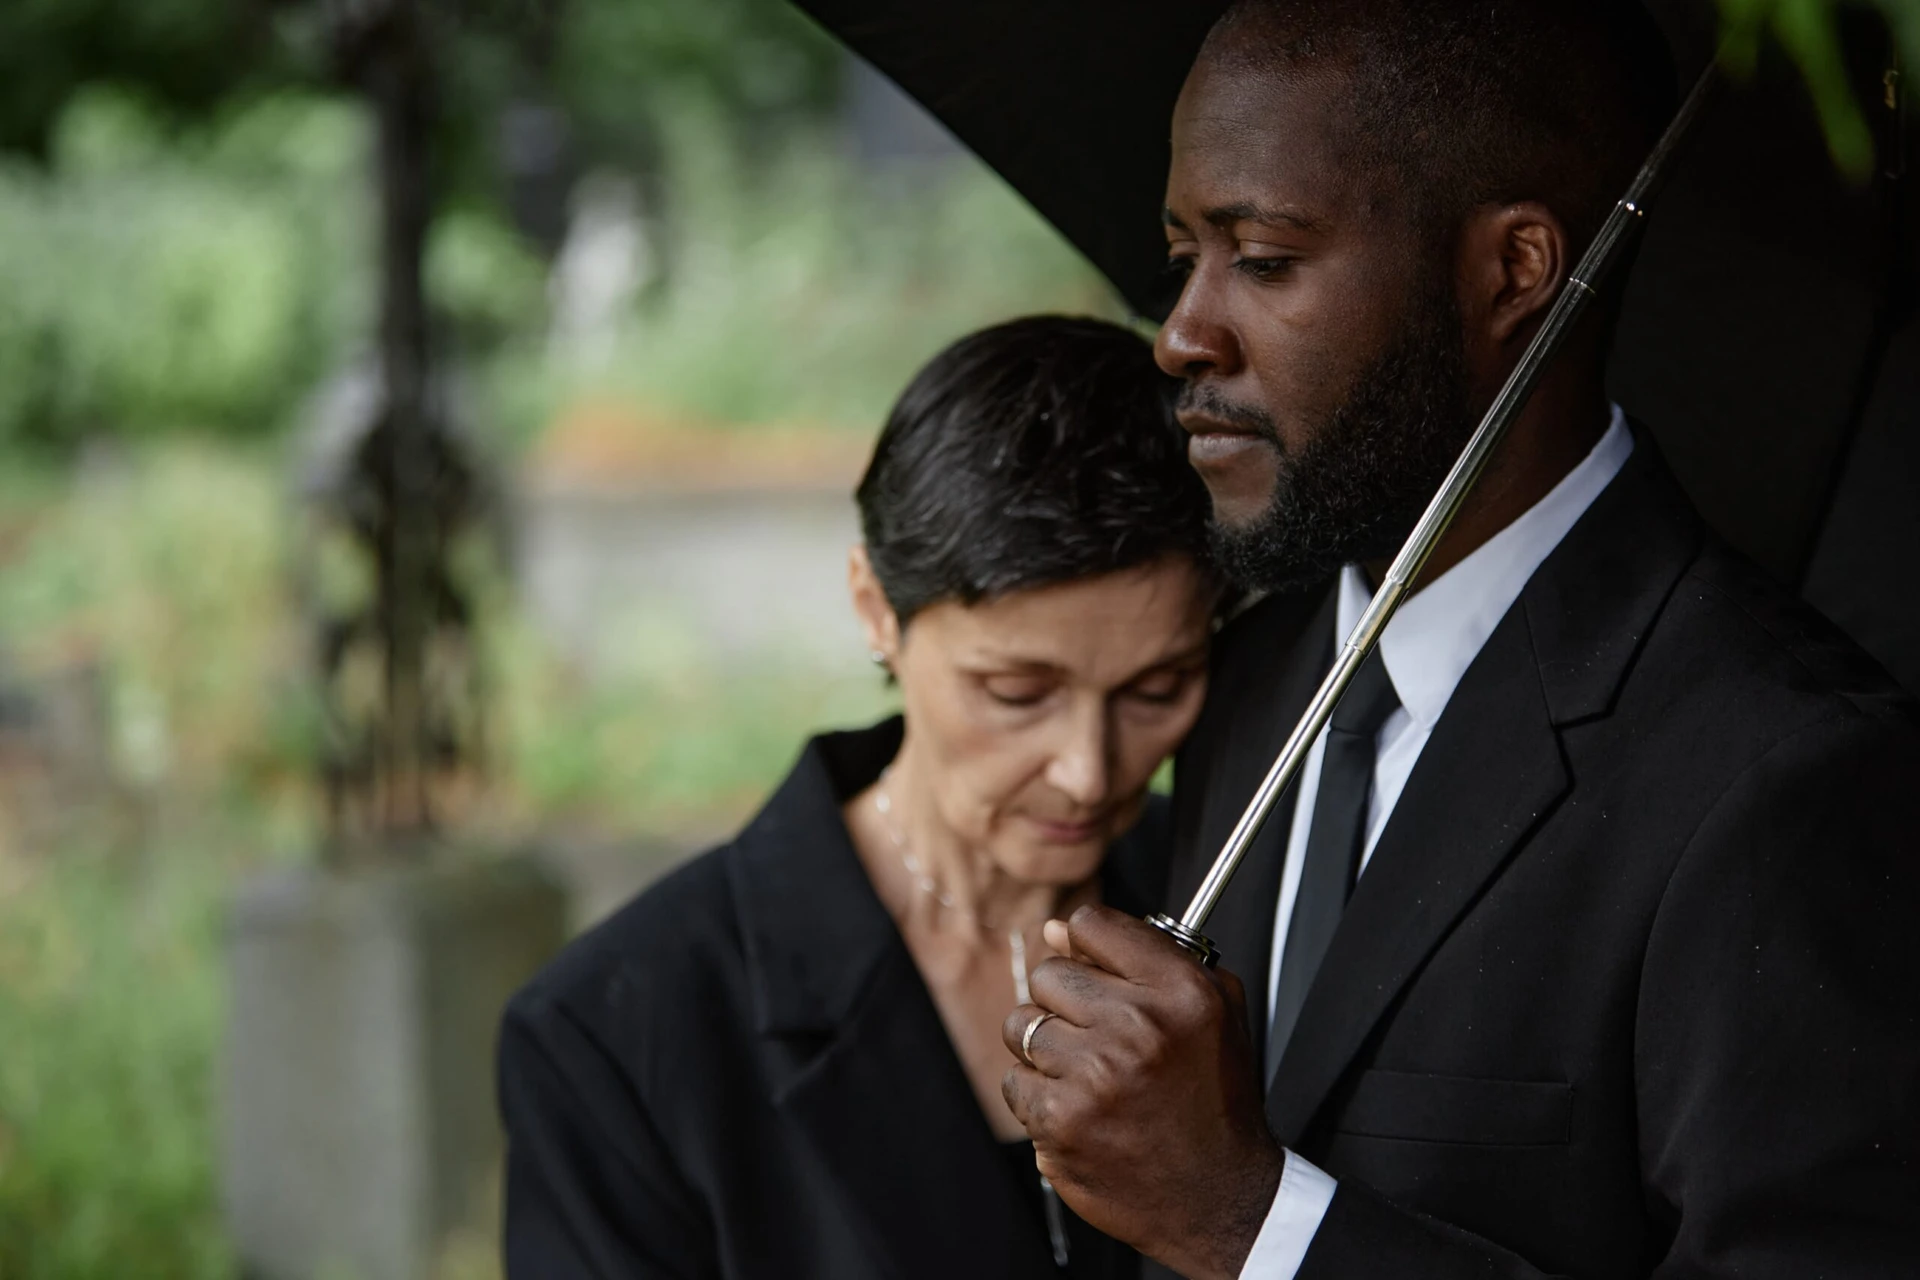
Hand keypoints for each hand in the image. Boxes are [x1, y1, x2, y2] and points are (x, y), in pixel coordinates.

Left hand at [1002, 905, 1283, 1279]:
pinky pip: (1016, 1081)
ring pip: (1023, 1025)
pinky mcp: (1061, 1121)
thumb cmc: (1214, 1100)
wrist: (1220, 1197)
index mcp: (1180, 990)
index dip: (1086, 948)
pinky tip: (1080, 1112)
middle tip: (1098, 1039)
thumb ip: (1143, 954)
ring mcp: (1095, 1075)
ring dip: (1047, 1051)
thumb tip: (1056, 930)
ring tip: (1089, 1078)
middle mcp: (1138, 1025)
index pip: (1092, 925)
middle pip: (1049, 973)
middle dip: (1066, 1003)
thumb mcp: (1211, 1010)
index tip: (1092, 972)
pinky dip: (1038, 1097)